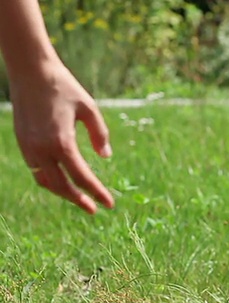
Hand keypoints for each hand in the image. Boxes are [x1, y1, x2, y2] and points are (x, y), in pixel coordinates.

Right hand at [10, 62, 113, 213]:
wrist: (31, 71)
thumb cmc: (64, 87)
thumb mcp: (89, 108)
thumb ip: (99, 134)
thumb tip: (106, 156)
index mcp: (62, 142)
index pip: (81, 177)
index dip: (96, 192)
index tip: (109, 204)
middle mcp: (42, 149)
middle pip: (62, 185)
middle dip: (79, 200)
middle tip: (95, 209)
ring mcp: (29, 147)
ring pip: (46, 181)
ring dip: (63, 192)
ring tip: (80, 198)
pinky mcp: (23, 142)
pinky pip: (36, 170)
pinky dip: (49, 180)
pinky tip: (62, 181)